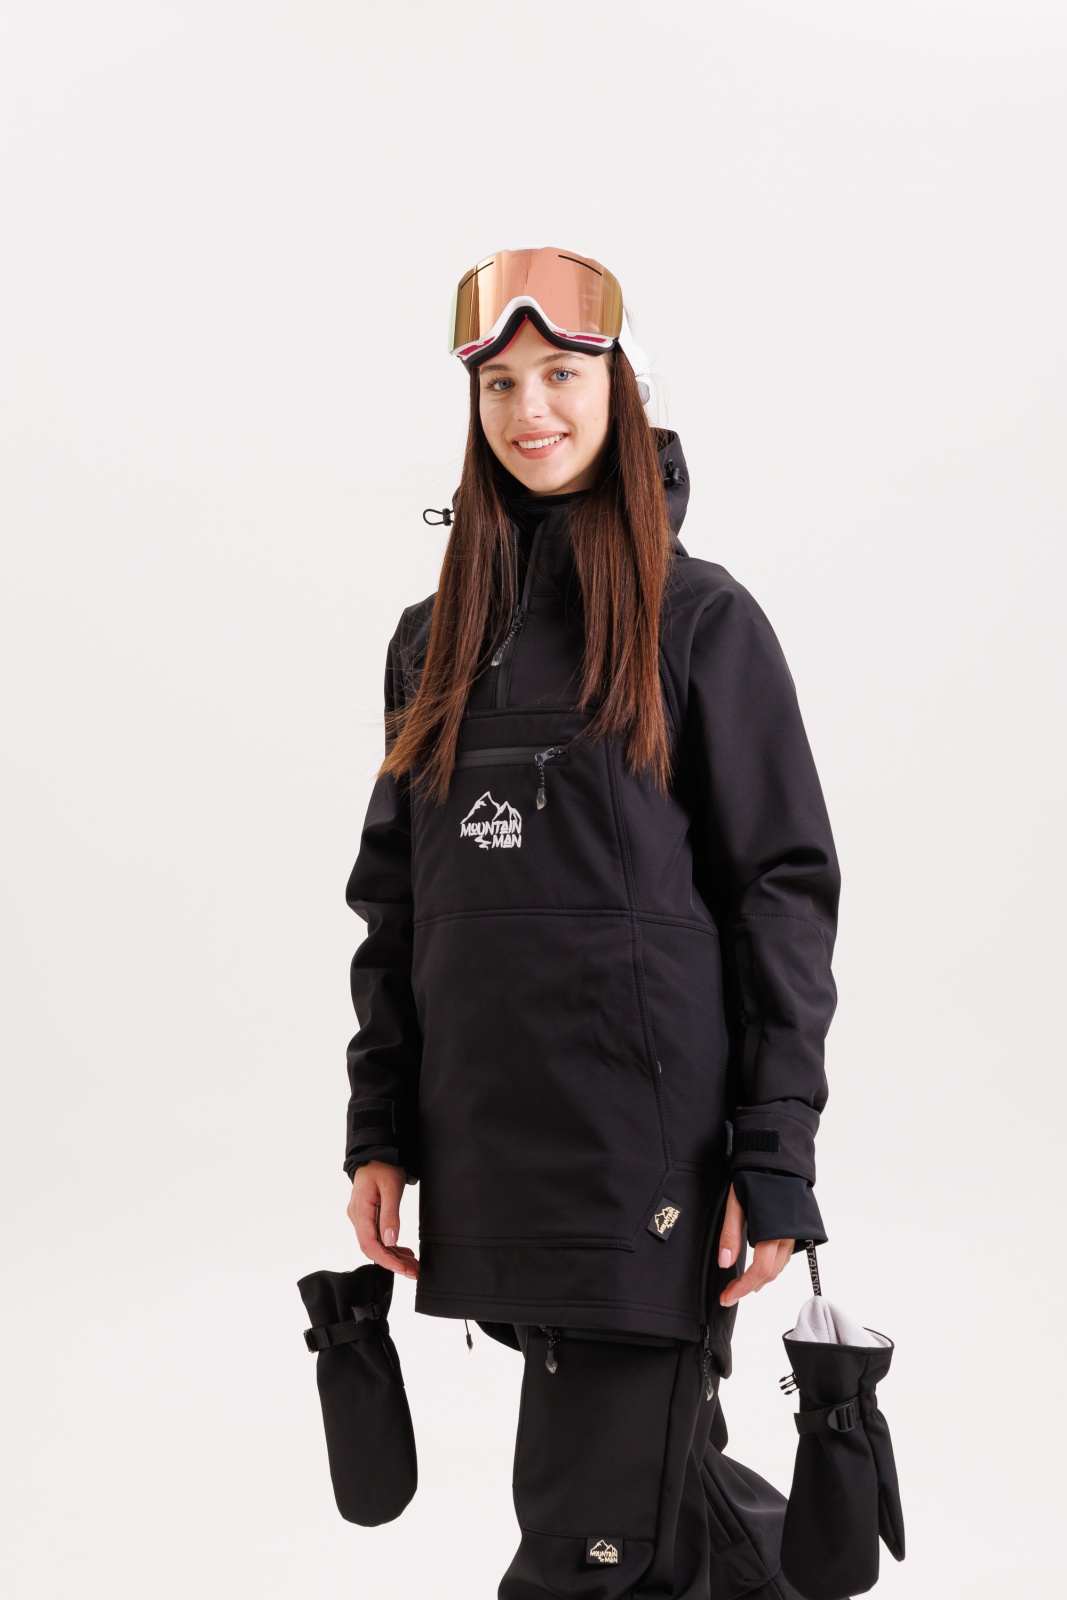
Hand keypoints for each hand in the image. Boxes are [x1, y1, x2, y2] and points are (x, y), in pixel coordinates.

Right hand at [347, 1160, 419, 1279]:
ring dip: (393, 1256)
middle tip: (413, 1272)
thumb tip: (391, 1241)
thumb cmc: (383, 1166)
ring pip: (376, 1244)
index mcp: (360, 1211)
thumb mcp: (391, 1188)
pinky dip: (391, 1246)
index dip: (386, 1260)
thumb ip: (390, 1215)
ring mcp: (361, 1216)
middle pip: (372, 1248)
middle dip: (393, 1263)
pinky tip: (404, 1253)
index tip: (403, 1269)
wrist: (377, 1151)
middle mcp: (357, 1216)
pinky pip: (377, 1236)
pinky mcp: (368, 1215)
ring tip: (413, 1265)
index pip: (369, 1244)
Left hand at [716, 1182, 792, 1306]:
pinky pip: (786, 1255)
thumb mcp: (736, 1203)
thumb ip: (731, 1234)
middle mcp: (788, 1236)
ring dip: (762, 1278)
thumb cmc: (755, 1176)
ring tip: (744, 1284)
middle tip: (730, 1293)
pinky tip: (761, 1265)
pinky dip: (772, 1265)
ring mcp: (795, 1233)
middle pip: (771, 1273)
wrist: (779, 1157)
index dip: (743, 1287)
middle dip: (750, 1287)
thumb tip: (724, 1263)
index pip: (759, 1271)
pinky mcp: (798, 1228)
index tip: (727, 1297)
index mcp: (773, 1232)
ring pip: (780, 1266)